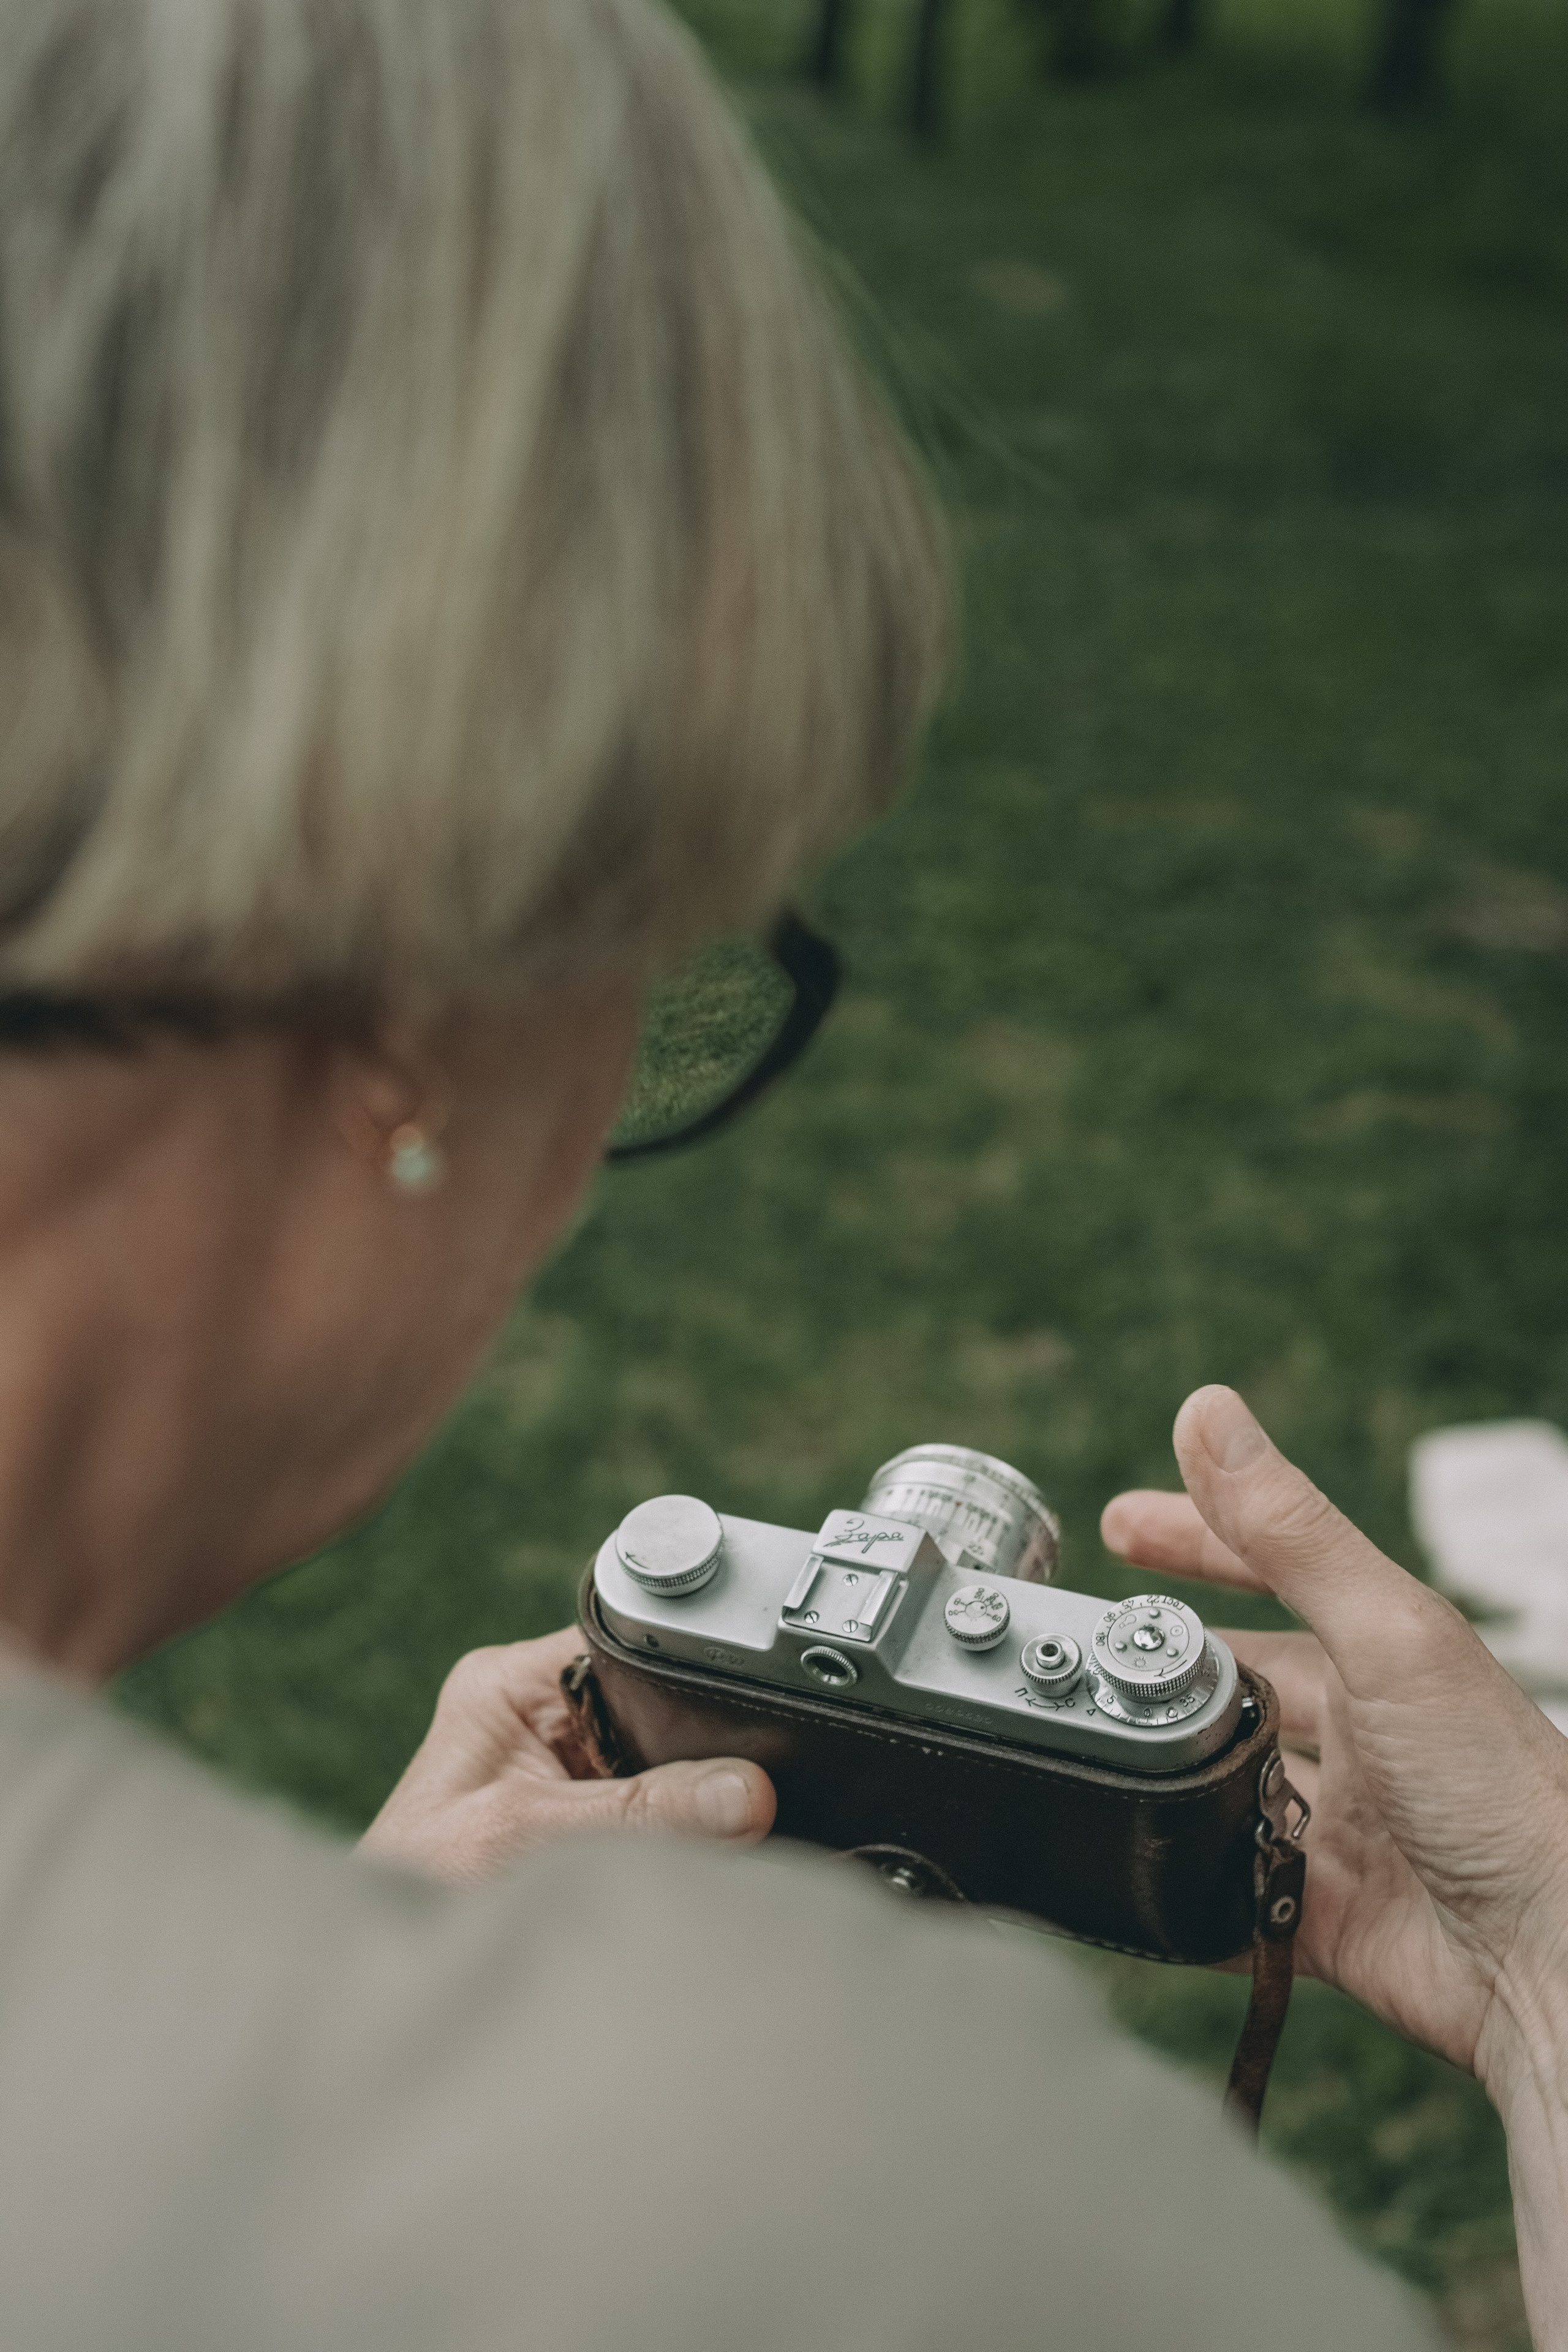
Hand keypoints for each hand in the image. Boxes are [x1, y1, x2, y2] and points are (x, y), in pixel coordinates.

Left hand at [360, 1626, 774, 1885]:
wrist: (389, 1997)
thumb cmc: (419, 1896)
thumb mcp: (532, 1841)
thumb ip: (642, 1812)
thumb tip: (748, 1791)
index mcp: (510, 1686)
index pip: (627, 1644)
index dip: (690, 1673)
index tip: (748, 1716)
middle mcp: (539, 1715)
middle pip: (657, 1707)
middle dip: (701, 1752)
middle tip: (747, 1796)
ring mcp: (563, 1770)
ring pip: (665, 1766)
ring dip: (694, 1804)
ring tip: (729, 1832)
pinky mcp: (582, 1822)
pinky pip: (658, 1814)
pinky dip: (683, 1839)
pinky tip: (705, 1861)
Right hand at [1100, 1387, 1567, 2092]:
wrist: (1553, 1961)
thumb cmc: (1501, 1789)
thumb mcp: (1386, 1634)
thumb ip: (1289, 1533)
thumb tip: (1207, 1411)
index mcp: (1385, 1650)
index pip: (1273, 1567)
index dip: (1198, 1537)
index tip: (1118, 1521)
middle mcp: (1367, 1730)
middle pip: (1241, 1680)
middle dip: (1165, 1661)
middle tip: (1088, 1646)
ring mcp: (1345, 1826)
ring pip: (1228, 1785)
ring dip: (1171, 1772)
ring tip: (1097, 1753)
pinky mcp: (1327, 1918)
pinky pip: (1232, 1898)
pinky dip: (1184, 1887)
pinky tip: (1137, 1871)